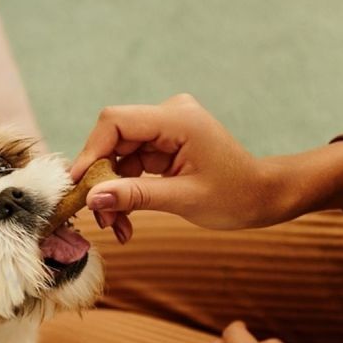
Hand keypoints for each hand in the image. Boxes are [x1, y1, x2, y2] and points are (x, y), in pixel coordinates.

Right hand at [70, 94, 282, 240]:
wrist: (263, 197)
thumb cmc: (235, 196)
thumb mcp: (183, 199)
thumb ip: (135, 196)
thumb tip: (92, 198)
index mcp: (178, 119)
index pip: (116, 122)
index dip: (90, 152)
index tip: (78, 186)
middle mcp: (169, 115)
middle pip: (113, 140)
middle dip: (101, 180)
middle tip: (100, 217)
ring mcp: (166, 129)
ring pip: (118, 156)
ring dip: (112, 191)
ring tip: (117, 227)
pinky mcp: (164, 145)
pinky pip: (131, 165)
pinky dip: (125, 191)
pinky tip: (126, 219)